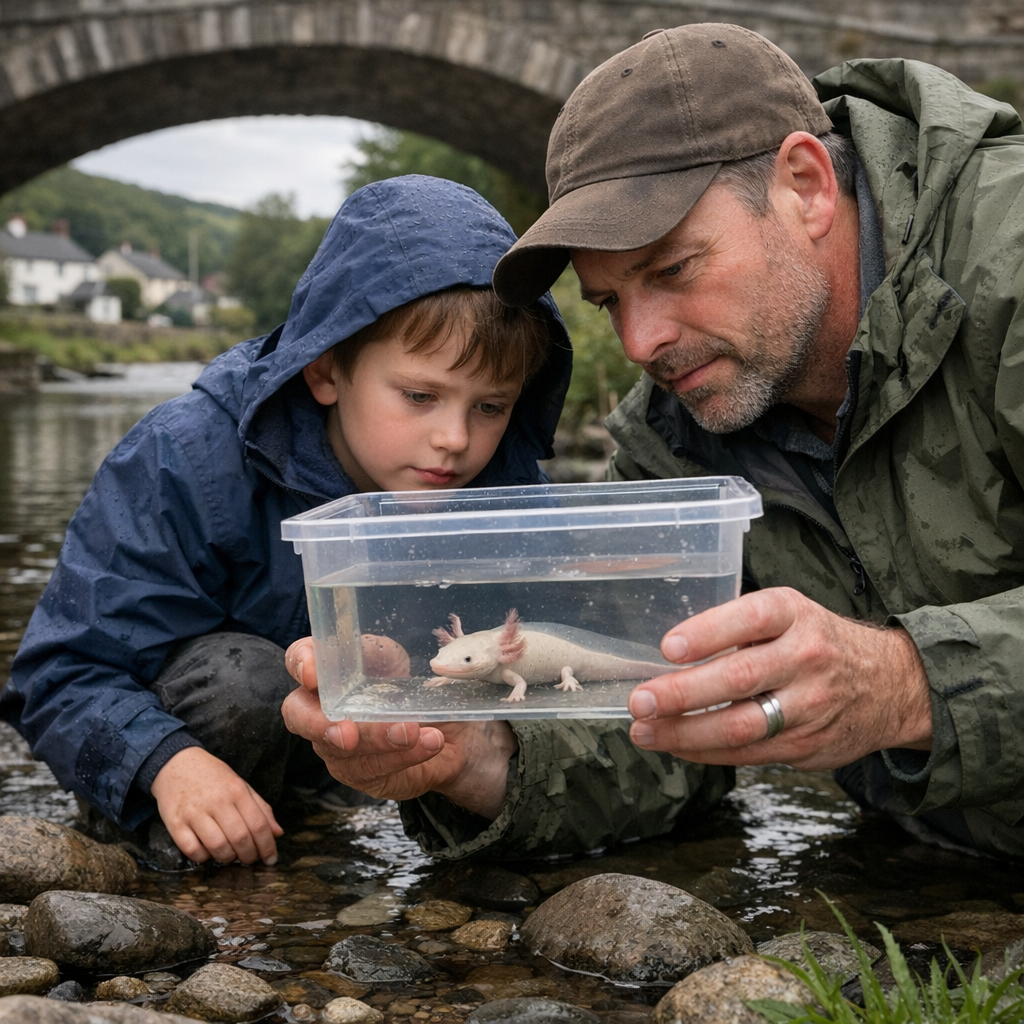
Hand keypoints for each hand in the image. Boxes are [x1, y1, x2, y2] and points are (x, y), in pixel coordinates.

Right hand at [150, 747, 282, 864]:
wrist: (176, 763)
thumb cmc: (213, 777)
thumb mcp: (241, 785)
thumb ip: (261, 808)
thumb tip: (278, 833)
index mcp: (237, 791)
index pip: (258, 824)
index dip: (268, 846)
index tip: (271, 859)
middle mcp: (217, 802)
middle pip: (240, 838)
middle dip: (249, 856)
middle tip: (250, 859)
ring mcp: (194, 813)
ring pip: (218, 847)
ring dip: (228, 858)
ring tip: (230, 855)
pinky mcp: (175, 824)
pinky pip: (192, 850)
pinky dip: (203, 857)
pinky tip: (208, 852)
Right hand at [281, 638, 516, 819]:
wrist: (449, 733)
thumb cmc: (414, 686)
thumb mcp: (403, 661)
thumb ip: (383, 652)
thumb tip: (385, 651)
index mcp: (331, 670)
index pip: (298, 658)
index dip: (299, 663)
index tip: (313, 674)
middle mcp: (322, 707)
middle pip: (298, 715)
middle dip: (319, 724)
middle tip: (347, 733)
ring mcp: (335, 745)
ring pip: (341, 749)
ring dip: (379, 740)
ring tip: (412, 731)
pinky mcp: (359, 774)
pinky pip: (373, 769)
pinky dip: (404, 755)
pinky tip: (430, 743)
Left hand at [627, 587, 932, 768]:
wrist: (891, 685)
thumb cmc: (817, 642)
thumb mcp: (789, 615)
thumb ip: (739, 628)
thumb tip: (669, 653)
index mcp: (794, 615)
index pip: (749, 618)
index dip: (707, 632)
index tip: (668, 648)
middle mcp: (805, 657)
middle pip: (739, 678)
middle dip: (682, 693)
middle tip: (640, 700)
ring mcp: (808, 706)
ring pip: (740, 726)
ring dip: (685, 733)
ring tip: (645, 731)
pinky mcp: (806, 745)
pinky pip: (747, 754)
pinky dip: (705, 752)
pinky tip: (675, 746)